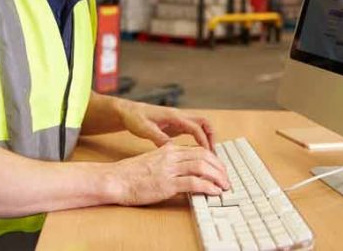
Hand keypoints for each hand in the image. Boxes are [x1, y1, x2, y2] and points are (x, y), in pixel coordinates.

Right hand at [111, 142, 229, 205]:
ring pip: (202, 167)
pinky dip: (208, 187)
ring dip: (217, 177)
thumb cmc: (131, 173)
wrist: (116, 179)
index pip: (198, 150)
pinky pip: (193, 183)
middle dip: (219, 168)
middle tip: (226, 178)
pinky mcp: (167, 184)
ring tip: (224, 186)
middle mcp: (171, 157)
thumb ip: (168, 160)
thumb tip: (182, 166)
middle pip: (204, 156)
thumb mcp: (152, 160)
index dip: (213, 159)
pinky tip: (214, 192)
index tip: (220, 169)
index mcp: (169, 150)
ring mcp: (169, 170)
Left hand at [118, 101, 215, 150]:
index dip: (203, 140)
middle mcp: (179, 116)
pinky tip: (197, 152)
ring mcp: (179, 120)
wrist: (128, 111)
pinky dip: (199, 139)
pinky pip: (193, 130)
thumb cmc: (135, 118)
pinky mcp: (176, 125)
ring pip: (200, 126)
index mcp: (173, 116)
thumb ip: (158, 138)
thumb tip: (171, 148)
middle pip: (204, 122)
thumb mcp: (145, 129)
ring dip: (207, 138)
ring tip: (208, 155)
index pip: (195, 127)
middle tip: (213, 154)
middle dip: (211, 137)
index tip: (207, 154)